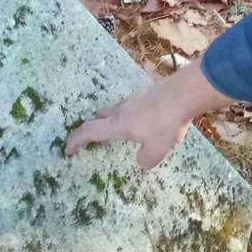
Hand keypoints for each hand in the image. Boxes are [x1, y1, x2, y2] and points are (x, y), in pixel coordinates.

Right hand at [64, 61, 230, 168]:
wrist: (184, 93)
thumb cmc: (165, 124)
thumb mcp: (156, 151)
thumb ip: (145, 159)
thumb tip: (141, 159)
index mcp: (117, 125)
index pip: (89, 132)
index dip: (75, 141)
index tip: (67, 149)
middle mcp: (122, 109)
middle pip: (100, 116)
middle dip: (94, 126)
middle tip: (94, 137)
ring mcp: (135, 97)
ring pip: (117, 108)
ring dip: (114, 119)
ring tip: (122, 129)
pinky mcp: (149, 92)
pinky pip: (134, 104)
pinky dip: (133, 113)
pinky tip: (147, 118)